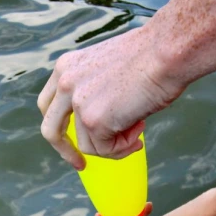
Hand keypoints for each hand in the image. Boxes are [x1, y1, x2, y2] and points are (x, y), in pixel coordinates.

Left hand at [37, 26, 184, 168]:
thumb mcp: (107, 71)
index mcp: (66, 67)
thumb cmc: (150, 56)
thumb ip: (93, 92)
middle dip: (66, 151)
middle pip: (51, 130)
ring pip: (87, 146)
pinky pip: (105, 151)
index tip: (70, 141)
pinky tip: (140, 128)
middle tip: (80, 164)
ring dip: (114, 144)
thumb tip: (102, 121)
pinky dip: (124, 147)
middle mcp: (65, 83)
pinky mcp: (94, 121)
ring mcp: (78, 103)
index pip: (48, 104)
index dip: (58, 126)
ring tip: (138, 127)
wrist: (167, 51)